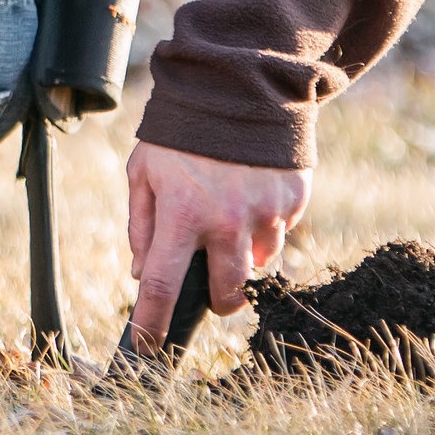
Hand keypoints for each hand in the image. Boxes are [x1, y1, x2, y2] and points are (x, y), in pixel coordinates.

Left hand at [124, 140, 310, 347]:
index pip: (164, 287)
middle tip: (209, 284)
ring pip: (258, 267)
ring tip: (229, 217)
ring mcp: (265, 213)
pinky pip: (279, 234)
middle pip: (227, 294)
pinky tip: (250, 195)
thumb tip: (141, 273)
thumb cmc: (180, 132)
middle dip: (217, 299)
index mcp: (182, 214)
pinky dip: (264, 228)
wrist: (237, 86)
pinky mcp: (293, 201)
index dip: (154, 324)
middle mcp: (227, 221)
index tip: (149, 348)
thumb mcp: (144, 171)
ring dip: (242, 257)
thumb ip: (142, 224)